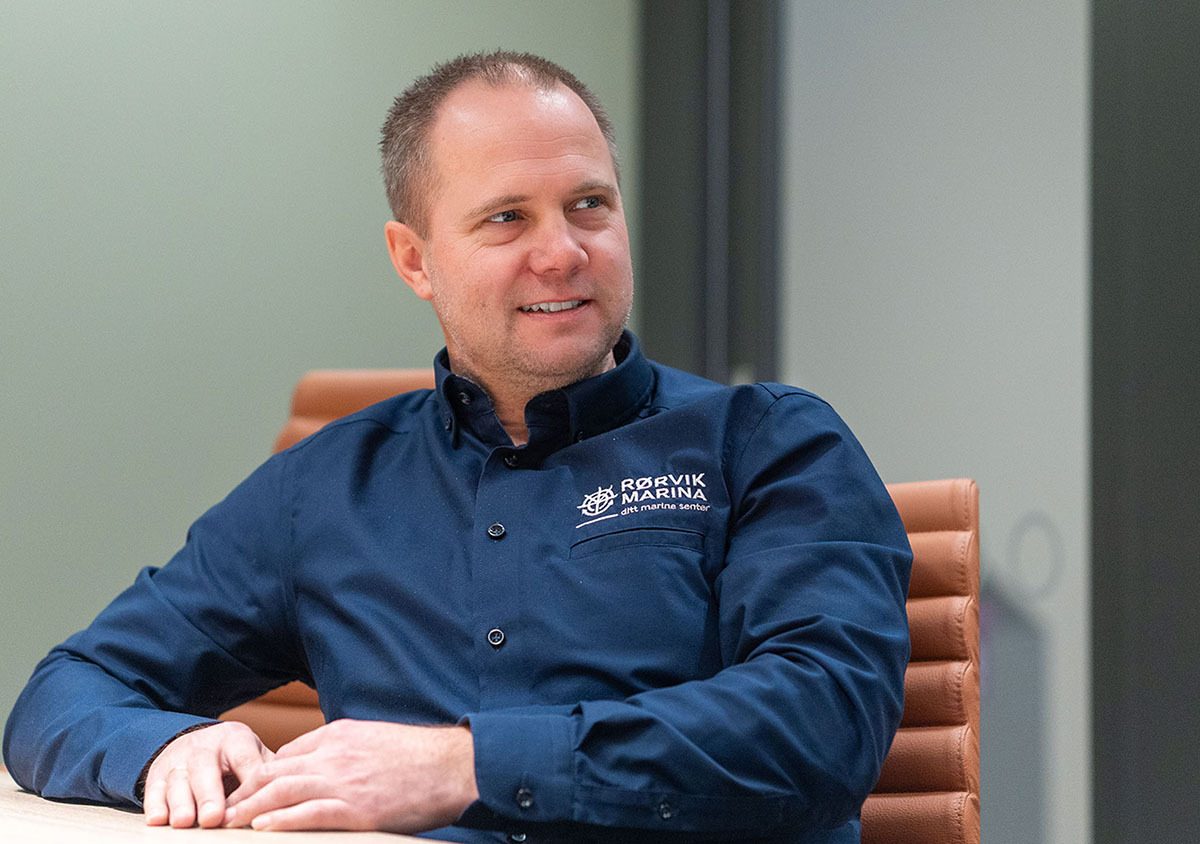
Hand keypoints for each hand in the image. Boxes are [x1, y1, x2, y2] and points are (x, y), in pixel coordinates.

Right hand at [143, 721, 272, 827]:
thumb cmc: (236, 758)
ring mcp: (178, 759)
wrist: (199, 744)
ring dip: (180, 802)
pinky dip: (154, 805)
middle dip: (208, 794)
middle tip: (212, 818)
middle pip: (205, 767)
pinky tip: (158, 820)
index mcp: (236, 739)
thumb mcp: (256, 756)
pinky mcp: (157, 774)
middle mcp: (204, 746)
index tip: (253, 802)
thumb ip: (270, 773)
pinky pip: (153, 789)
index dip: (248, 779)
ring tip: (184, 822)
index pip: (244, 758)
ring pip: (177, 779)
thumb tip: (292, 794)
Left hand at [223, 719, 478, 831]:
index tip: (241, 791)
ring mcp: (344, 780)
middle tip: (219, 809)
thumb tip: (325, 766)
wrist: (452, 765)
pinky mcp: (357, 808)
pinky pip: (309, 813)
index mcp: (340, 735)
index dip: (258, 774)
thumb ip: (346, 750)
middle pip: (275, 772)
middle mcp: (335, 754)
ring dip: (249, 808)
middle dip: (243, 792)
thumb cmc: (420, 756)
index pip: (287, 755)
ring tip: (227, 822)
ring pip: (283, 792)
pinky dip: (281, 820)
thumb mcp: (375, 740)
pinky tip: (262, 827)